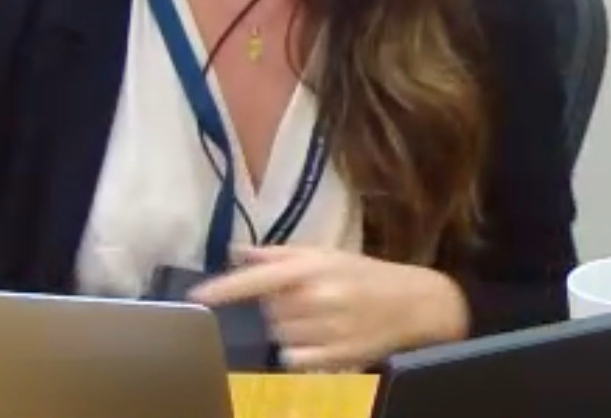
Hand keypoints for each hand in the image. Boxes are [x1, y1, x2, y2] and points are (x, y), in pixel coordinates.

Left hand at [190, 245, 469, 372]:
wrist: (415, 304)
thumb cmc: (365, 274)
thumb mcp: (326, 254)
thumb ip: (278, 254)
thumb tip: (236, 250)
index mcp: (312, 268)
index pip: (257, 279)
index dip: (224, 289)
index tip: (196, 298)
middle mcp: (316, 298)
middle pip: (267, 311)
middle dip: (276, 307)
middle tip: (303, 299)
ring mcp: (326, 331)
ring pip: (280, 336)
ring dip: (289, 329)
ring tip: (317, 318)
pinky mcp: (335, 358)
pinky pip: (294, 360)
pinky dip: (299, 352)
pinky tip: (320, 339)